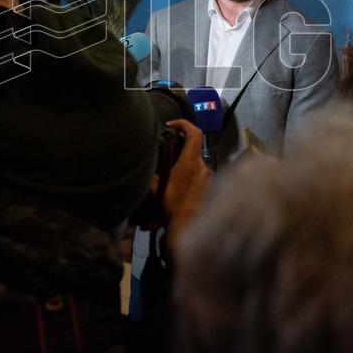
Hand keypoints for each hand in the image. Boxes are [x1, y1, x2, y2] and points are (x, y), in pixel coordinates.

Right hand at [0, 0, 17, 58]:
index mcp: (3, 18)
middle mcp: (17, 25)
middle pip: (16, 1)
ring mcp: (22, 36)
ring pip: (21, 13)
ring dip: (13, 5)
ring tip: (2, 2)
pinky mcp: (22, 47)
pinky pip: (21, 26)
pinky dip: (15, 19)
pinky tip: (5, 21)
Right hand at [162, 119, 213, 250]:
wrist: (188, 228)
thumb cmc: (172, 207)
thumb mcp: (153, 189)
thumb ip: (149, 174)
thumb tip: (140, 165)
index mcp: (190, 162)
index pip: (194, 132)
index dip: (183, 124)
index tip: (172, 126)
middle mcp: (203, 167)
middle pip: (193, 149)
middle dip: (181, 151)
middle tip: (168, 159)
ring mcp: (209, 178)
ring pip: (197, 165)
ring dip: (186, 167)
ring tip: (173, 178)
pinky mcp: (212, 188)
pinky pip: (201, 177)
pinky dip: (192, 179)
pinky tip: (182, 190)